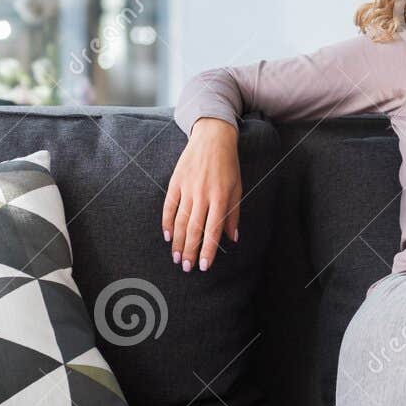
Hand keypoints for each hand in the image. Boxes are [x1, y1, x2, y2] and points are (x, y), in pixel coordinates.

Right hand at [163, 117, 240, 271]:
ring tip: (177, 258)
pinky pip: (170, 206)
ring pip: (181, 221)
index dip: (208, 250)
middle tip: (186, 268)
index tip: (204, 266)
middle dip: (190, 251)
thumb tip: (232, 238)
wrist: (212, 137)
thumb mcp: (237, 188)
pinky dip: (168, 222)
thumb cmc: (228, 165)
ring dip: (178, 242)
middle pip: (194, 229)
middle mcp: (203, 194)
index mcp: (220, 197)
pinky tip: (168, 236)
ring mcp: (187, 188)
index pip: (213, 230)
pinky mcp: (175, 181)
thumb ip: (233, 214)